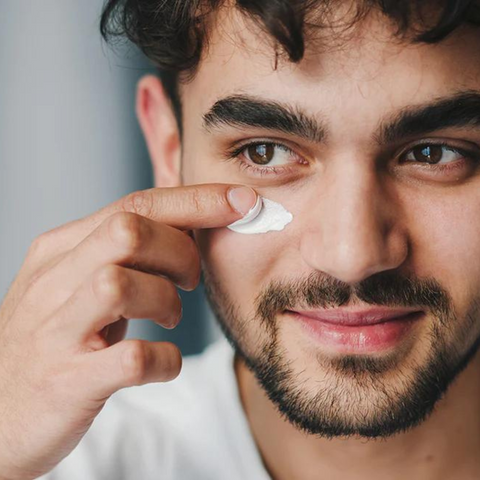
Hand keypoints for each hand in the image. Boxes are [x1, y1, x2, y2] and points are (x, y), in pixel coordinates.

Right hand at [0, 184, 255, 479]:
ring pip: (121, 285)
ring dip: (167, 300)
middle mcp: (53, 282)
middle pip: (129, 232)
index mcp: (60, 249)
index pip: (135, 204)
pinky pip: (132, 358)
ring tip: (170, 316)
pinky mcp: (68, 382)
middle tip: (190, 278)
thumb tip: (191, 226)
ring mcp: (56, 332)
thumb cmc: (55, 337)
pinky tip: (164, 360)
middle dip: (180, 251)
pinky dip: (165, 359)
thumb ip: (121, 252)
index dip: (195, 200)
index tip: (241, 201)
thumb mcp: (77, 281)